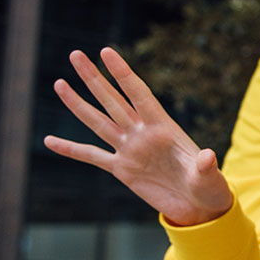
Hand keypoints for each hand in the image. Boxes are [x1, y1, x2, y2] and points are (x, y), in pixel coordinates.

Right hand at [43, 48, 232, 225]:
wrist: (199, 207)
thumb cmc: (209, 187)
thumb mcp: (210, 177)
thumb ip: (206, 166)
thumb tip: (208, 157)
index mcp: (164, 128)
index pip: (139, 94)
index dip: (123, 74)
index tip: (106, 52)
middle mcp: (142, 134)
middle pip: (113, 100)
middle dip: (94, 78)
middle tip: (76, 54)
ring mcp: (130, 150)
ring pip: (99, 122)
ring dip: (78, 104)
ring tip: (59, 84)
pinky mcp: (122, 169)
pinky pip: (91, 156)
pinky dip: (70, 149)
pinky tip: (49, 141)